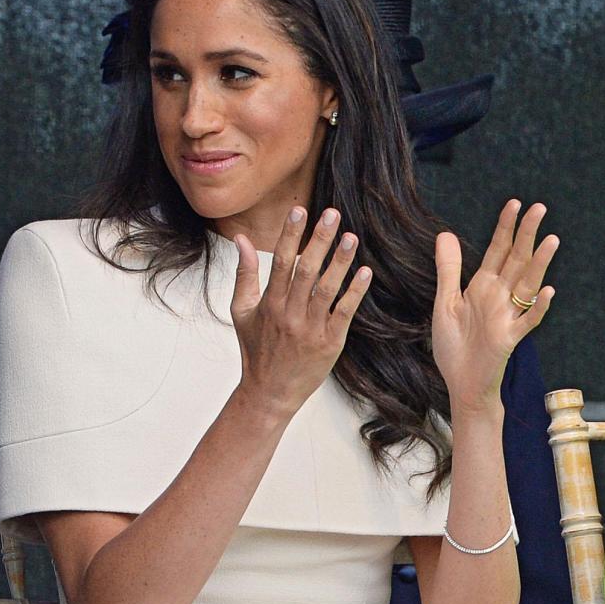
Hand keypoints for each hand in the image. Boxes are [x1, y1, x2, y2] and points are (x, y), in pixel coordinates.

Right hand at [231, 206, 371, 417]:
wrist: (269, 392)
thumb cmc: (256, 349)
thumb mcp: (241, 311)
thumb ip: (244, 273)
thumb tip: (240, 238)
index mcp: (269, 303)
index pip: (280, 261)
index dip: (290, 234)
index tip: (300, 210)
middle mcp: (289, 313)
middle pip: (306, 270)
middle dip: (319, 240)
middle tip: (332, 214)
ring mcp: (310, 328)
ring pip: (327, 289)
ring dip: (340, 262)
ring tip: (351, 237)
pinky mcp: (329, 342)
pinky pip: (344, 313)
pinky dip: (355, 292)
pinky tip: (365, 272)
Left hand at [432, 201, 558, 411]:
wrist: (460, 383)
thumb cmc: (454, 346)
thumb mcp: (445, 302)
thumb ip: (448, 269)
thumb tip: (445, 234)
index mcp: (482, 286)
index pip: (497, 250)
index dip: (505, 228)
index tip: (514, 203)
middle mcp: (498, 297)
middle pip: (516, 260)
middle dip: (526, 235)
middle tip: (539, 208)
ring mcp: (507, 316)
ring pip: (527, 284)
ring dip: (539, 264)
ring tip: (550, 240)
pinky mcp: (509, 338)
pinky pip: (527, 321)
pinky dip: (537, 307)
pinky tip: (546, 291)